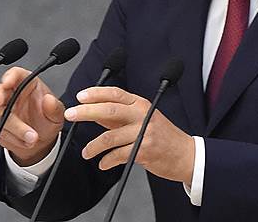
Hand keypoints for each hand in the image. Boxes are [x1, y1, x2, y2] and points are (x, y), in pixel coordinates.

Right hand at [0, 67, 65, 165]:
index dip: (10, 76)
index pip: (15, 73)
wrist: (39, 140)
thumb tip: (49, 100)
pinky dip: (11, 138)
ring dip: (14, 128)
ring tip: (32, 139)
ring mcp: (1, 107)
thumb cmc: (46, 120)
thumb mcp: (57, 115)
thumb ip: (54, 108)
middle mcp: (11, 92)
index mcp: (26, 83)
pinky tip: (24, 142)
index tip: (7, 82)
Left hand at [64, 86, 194, 184]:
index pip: (115, 93)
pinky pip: (118, 155)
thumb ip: (118, 116)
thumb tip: (92, 111)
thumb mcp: (142, 119)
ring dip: (94, 146)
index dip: (95, 93)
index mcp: (141, 104)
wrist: (187, 155)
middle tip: (71, 115)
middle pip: (109, 110)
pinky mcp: (145, 150)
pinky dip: (107, 160)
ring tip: (87, 152)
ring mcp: (145, 132)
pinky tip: (102, 164)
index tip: (79, 96)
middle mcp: (143, 115)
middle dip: (86, 112)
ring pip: (111, 136)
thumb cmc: (162, 136)